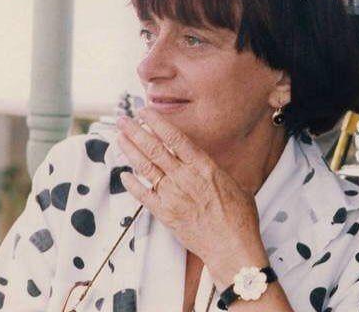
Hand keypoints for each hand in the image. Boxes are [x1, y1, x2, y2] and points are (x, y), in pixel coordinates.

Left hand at [116, 108, 267, 287]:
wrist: (232, 247)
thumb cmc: (238, 217)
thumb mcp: (230, 182)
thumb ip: (211, 169)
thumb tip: (202, 162)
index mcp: (202, 166)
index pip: (174, 137)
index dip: (156, 122)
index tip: (144, 111)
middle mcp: (184, 177)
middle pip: (154, 148)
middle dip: (136, 131)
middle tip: (123, 119)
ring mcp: (172, 195)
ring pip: (145, 167)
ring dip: (130, 151)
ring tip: (119, 138)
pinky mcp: (166, 214)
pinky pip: (143, 196)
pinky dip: (132, 184)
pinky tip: (123, 175)